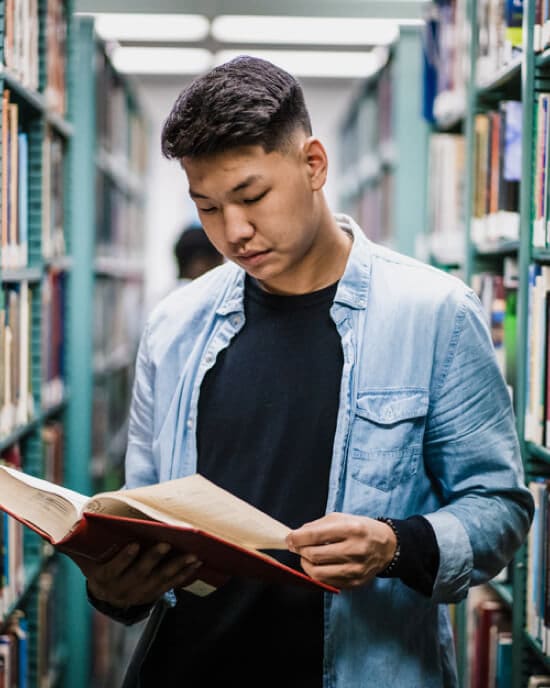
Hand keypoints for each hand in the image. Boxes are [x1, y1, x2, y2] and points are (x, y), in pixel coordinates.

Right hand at [76, 542, 202, 608]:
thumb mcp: (87, 557)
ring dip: (176, 567)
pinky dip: (184, 574)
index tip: (134, 545)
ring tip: (191, 554)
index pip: (114, 569)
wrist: (108, 596)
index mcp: (104, 578)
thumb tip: (62, 524)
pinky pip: (171, 585)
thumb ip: (78, 543)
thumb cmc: (98, 564)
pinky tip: (196, 563)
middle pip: (140, 574)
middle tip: (166, 544)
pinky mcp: (155, 594)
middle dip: (154, 559)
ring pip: (160, 580)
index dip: (123, 559)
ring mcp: (140, 593)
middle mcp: (122, 589)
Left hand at [286, 512, 396, 589]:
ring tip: (307, 556)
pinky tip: (320, 565)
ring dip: (306, 564)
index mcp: (351, 529)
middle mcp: (355, 550)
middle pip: (314, 555)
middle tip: (297, 547)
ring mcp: (356, 569)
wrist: (387, 547)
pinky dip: (318, 574)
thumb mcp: (342, 518)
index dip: (296, 538)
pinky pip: (327, 582)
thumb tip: (296, 535)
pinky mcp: (355, 583)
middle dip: (300, 551)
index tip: (288, 538)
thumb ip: (318, 525)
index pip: (315, 536)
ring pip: (318, 573)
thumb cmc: (361, 529)